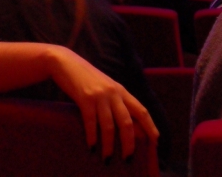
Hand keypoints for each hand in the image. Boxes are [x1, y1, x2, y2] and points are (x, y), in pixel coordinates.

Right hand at [47, 46, 159, 171]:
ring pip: (109, 126)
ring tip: (107, 159)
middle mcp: (113, 92)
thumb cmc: (85, 77)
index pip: (141, 110)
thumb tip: (124, 124)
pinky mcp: (84, 98)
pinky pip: (91, 122)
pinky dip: (92, 138)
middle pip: (127, 122)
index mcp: (121, 90)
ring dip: (109, 146)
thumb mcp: (105, 85)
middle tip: (128, 159)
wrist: (65, 62)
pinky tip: (92, 147)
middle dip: (129, 144)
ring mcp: (99, 95)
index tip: (156, 142)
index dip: (150, 127)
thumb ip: (115, 99)